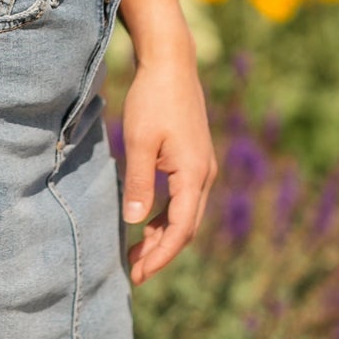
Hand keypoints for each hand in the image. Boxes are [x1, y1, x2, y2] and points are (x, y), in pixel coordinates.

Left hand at [120, 40, 217, 285]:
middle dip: (162, 253)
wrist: (171, 63)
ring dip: (164, 236)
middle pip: (187, 228)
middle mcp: (205, 174)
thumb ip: (139, 183)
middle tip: (134, 273)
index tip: (139, 275)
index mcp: (194, 174)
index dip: (161, 256)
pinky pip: (185, 198)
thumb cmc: (153, 99)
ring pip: (187, 214)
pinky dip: (167, 216)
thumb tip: (135, 223)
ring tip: (136, 253)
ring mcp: (203, 166)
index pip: (181, 230)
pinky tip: (147, 221)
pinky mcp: (195, 158)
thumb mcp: (139, 141)